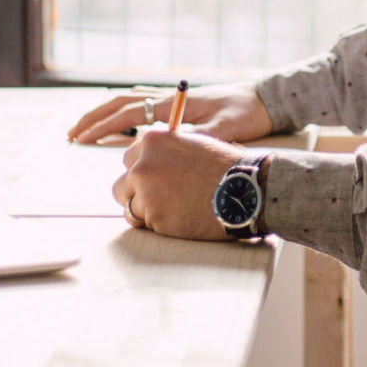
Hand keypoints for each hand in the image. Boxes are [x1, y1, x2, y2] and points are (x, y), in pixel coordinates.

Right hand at [68, 83, 274, 146]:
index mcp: (173, 104)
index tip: (82, 138)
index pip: (128, 114)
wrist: (264, 99)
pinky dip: (123, 113)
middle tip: (72, 133)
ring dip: (105, 113)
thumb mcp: (226, 129)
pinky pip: (141, 106)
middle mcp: (168, 98)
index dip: (103, 127)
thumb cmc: (246, 113)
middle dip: (94, 118)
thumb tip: (178, 150)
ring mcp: (172, 100)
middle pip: (121, 103)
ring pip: (129, 102)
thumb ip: (201, 140)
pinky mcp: (178, 106)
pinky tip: (118, 124)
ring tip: (86, 128)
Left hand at [113, 127, 245, 240]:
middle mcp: (142, 166)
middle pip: (122, 184)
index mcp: (152, 142)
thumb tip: (150, 161)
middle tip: (160, 198)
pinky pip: (146, 224)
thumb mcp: (192, 143)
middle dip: (136, 192)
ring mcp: (146, 194)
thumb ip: (166, 151)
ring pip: (129, 207)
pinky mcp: (155, 219)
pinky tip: (181, 218)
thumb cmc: (224, 166)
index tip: (155, 177)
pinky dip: (159, 224)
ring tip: (172, 209)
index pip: (129, 158)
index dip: (143, 169)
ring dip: (145, 210)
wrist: (244, 190)